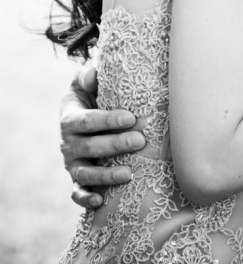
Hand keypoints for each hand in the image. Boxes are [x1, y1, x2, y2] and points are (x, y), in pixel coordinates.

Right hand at [60, 64, 144, 208]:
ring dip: (106, 175)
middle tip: (140, 140)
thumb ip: (87, 76)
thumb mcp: (82, 84)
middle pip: (91, 147)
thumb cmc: (88, 96)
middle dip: (115, 145)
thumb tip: (93, 73)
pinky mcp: (76, 180)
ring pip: (85, 174)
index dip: (108, 120)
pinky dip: (86, 199)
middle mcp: (68, 144)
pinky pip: (77, 193)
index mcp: (70, 119)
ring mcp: (72, 164)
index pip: (88, 120)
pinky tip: (101, 201)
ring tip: (129, 174)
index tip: (130, 117)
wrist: (78, 118)